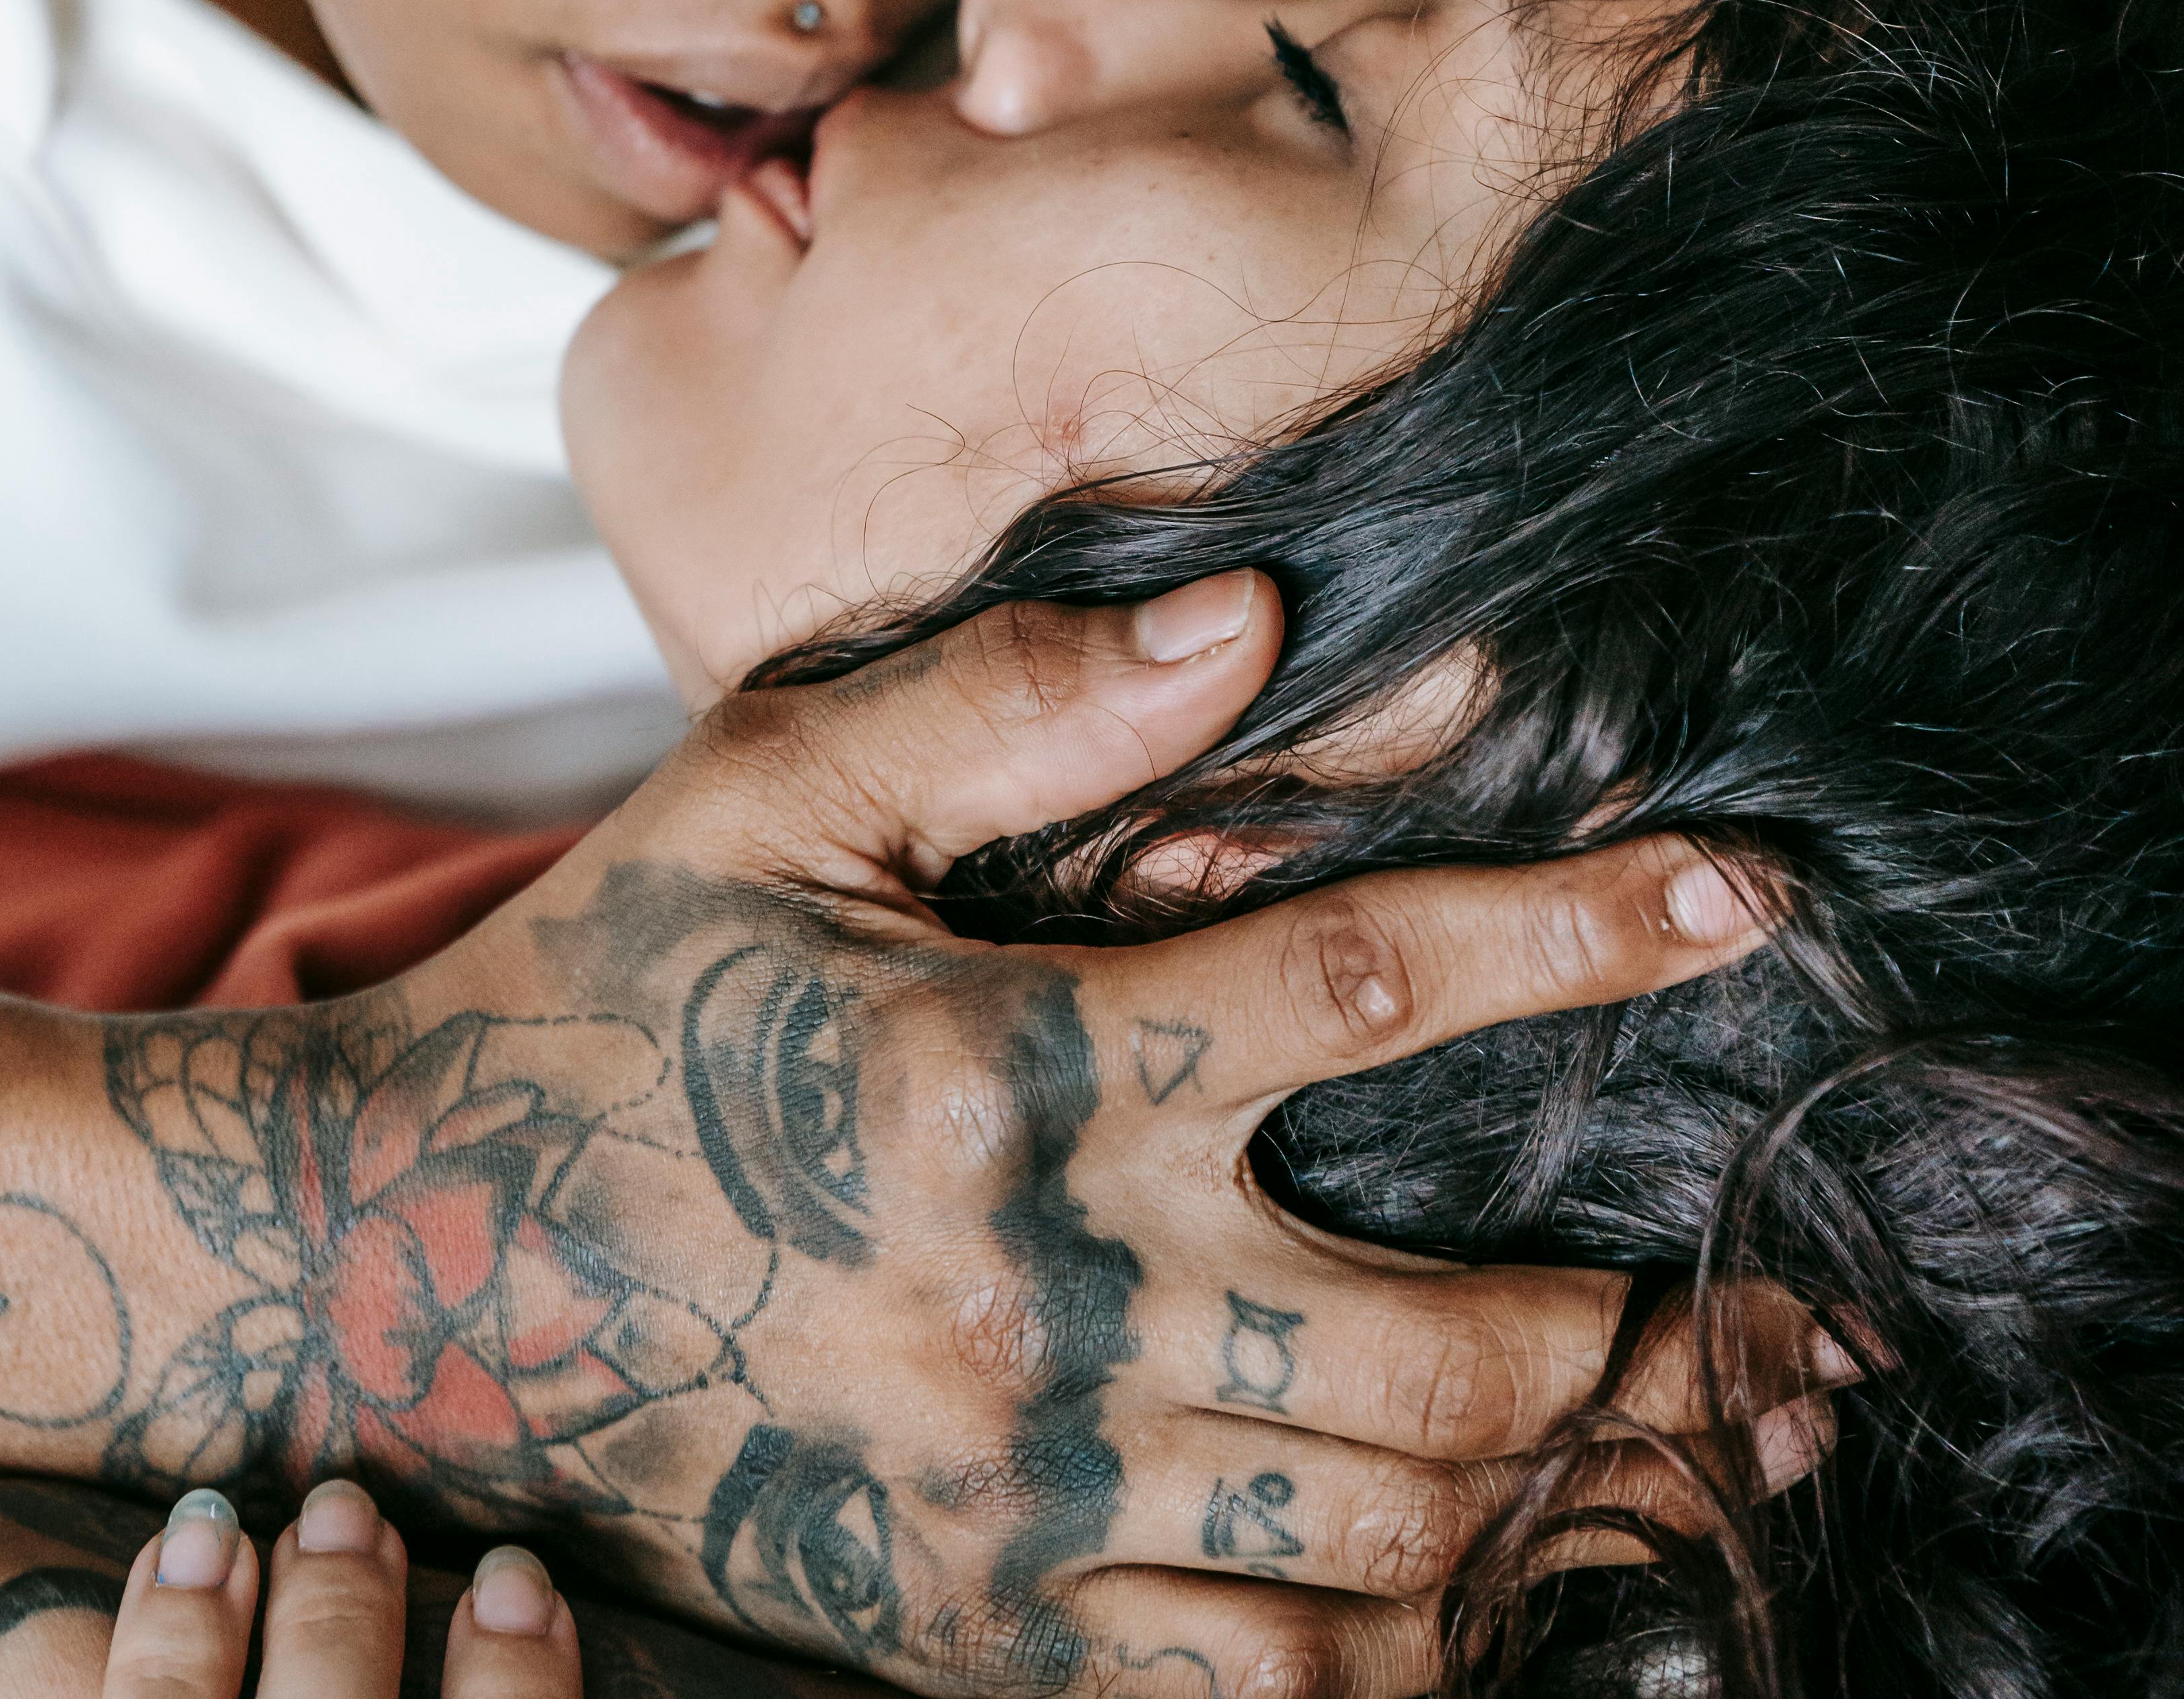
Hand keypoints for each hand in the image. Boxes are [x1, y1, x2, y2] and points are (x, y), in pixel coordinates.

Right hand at [104, 574, 1790, 1697]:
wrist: (398, 1265)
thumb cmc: (602, 991)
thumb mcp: (770, 790)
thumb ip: (1011, 704)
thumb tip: (1248, 617)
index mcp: (1003, 1075)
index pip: (1363, 989)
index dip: (1574, 939)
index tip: (1743, 905)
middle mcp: (1031, 1305)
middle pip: (1437, 1350)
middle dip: (1660, 1337)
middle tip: (1810, 1314)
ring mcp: (1004, 1497)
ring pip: (1380, 1543)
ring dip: (1584, 1510)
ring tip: (1731, 1469)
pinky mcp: (965, 1631)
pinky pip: (1245, 1693)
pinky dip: (1402, 1659)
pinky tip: (1503, 1607)